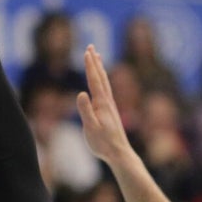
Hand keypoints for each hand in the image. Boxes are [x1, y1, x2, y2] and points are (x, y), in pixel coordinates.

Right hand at [76, 45, 133, 162]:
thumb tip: (81, 92)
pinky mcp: (110, 111)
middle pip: (100, 77)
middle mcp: (107, 101)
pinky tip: (102, 80)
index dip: (90, 66)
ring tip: (97, 57)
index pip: (94, 80)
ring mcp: (110, 105)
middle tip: (91, 47)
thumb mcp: (91, 128)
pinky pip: (106, 89)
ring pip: (105, 82)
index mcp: (101, 104)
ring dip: (100, 68)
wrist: (120, 153)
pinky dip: (103, 79)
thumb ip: (86, 111)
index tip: (86, 52)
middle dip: (95, 62)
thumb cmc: (103, 143)